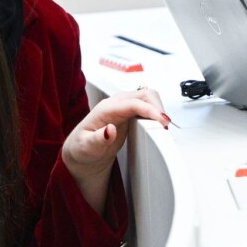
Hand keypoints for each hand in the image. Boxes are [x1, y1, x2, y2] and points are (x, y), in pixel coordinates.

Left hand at [61, 88, 169, 213]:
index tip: (161, 120)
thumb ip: (97, 140)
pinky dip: (157, 111)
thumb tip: (110, 130)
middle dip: (158, 107)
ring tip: (163, 125)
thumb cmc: (82, 149)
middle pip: (144, 94)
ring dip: (159, 108)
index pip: (133, 103)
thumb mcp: (86, 148)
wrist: (82, 151)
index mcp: (105, 109)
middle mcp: (116, 104)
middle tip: (165, 125)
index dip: (150, 110)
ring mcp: (124, 106)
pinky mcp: (130, 112)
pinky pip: (148, 105)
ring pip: (148, 97)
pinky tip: (158, 123)